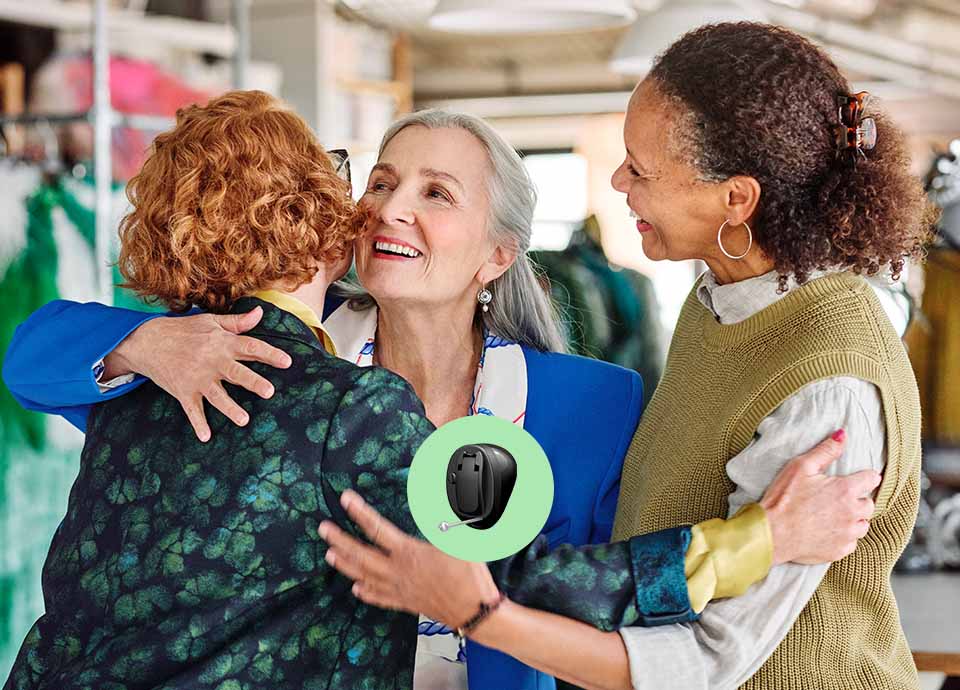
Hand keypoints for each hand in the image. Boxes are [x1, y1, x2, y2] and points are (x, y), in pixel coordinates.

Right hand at [107, 307, 291, 441]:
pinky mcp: (183, 391)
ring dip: (230, 408)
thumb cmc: (183, 330)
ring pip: (217, 395)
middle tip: (269, 391)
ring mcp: (197, 378)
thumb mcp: (210, 322)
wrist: (147, 341)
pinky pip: (192, 410)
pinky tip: (206, 437)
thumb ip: (237, 322)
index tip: (287, 362)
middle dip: (253, 382)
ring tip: (244, 420)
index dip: (270, 354)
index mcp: (222, 343)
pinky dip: (198, 423)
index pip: (250, 347)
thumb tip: (260, 313)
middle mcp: (211, 361)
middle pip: (236, 373)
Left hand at [318, 489, 500, 631]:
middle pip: (361, 555)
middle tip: (324, 529)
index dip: (359, 512)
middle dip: (340, 540)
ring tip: (331, 555)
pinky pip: (380, 598)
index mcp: (409, 553)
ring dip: (346, 565)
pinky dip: (366, 593)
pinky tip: (356, 589)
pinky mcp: (406, 603)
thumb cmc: (470, 576)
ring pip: (364, 576)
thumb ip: (443, 516)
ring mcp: (400, 590)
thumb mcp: (460, 539)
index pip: (377, 529)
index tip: (346, 499)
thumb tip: (437, 495)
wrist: (475, 612)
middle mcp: (398, 572)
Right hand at [760, 429, 880, 564]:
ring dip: (853, 519)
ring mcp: (847, 534)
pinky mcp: (839, 551)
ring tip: (832, 515)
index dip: (863, 477)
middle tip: (836, 498)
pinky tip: (826, 531)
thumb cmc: (783, 498)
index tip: (854, 479)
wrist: (771, 533)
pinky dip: (843, 537)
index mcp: (846, 490)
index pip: (871, 479)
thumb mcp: (801, 466)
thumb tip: (843, 434)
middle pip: (868, 504)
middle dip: (857, 499)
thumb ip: (826, 450)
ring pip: (862, 525)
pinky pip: (851, 543)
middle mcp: (852, 513)